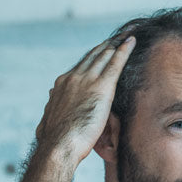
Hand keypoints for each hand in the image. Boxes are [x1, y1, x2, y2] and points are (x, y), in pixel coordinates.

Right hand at [35, 36, 135, 163]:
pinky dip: (124, 51)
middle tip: (118, 37)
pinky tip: (132, 42)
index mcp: (61, 85)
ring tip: (128, 36)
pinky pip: (115, 64)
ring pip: (104, 56)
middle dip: (106, 46)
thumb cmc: (55, 140)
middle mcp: (72, 77)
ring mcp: (86, 80)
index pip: (80, 67)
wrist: (59, 145)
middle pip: (92, 56)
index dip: (92, 58)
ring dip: (117, 44)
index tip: (100, 52)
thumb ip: (52, 107)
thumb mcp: (49, 120)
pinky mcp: (101, 87)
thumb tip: (50, 100)